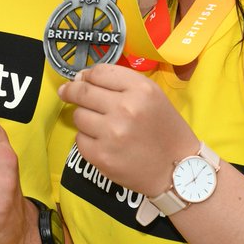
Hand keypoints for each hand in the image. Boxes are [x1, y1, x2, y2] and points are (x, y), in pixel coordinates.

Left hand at [58, 65, 195, 197]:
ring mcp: (112, 133)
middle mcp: (125, 109)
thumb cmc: (165, 129)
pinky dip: (87, 139)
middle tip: (66, 92)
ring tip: (100, 124)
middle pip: (82, 91)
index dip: (86, 75)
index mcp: (141, 90)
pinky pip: (79, 139)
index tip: (80, 79)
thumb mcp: (153, 96)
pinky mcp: (101, 156)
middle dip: (71, 90)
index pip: (99, 72)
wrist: (178, 170)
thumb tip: (81, 78)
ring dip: (84, 117)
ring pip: (78, 115)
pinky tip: (103, 142)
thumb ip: (120, 83)